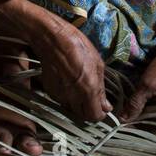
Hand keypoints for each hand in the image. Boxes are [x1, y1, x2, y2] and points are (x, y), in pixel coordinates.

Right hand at [0, 0, 110, 121]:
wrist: (51, 38)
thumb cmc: (78, 46)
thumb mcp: (97, 64)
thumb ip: (101, 89)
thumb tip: (106, 106)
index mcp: (88, 90)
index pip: (94, 117)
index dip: (100, 114)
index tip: (102, 107)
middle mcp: (73, 97)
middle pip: (82, 116)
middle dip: (89, 110)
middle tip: (92, 98)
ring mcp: (59, 95)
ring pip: (71, 109)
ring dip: (77, 103)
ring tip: (79, 86)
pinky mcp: (49, 91)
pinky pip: (61, 100)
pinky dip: (67, 95)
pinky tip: (68, 81)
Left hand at [118, 32, 155, 121]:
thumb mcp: (147, 85)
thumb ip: (135, 104)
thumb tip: (122, 120)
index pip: (149, 128)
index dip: (133, 127)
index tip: (118, 126)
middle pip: (149, 124)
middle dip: (134, 121)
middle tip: (117, 120)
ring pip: (149, 117)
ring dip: (136, 115)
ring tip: (121, 114)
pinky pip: (151, 111)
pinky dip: (141, 109)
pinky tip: (131, 107)